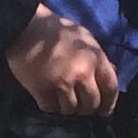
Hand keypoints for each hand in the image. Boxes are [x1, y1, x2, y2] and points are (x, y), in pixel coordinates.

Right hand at [7, 5, 122, 116]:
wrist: (25, 28)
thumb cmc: (57, 30)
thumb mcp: (86, 38)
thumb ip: (98, 57)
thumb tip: (111, 73)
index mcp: (95, 59)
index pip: (111, 89)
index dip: (109, 103)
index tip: (104, 109)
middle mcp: (82, 74)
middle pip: (92, 104)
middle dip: (88, 108)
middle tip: (81, 106)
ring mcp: (61, 84)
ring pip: (71, 110)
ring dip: (68, 108)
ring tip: (64, 102)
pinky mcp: (42, 91)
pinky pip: (51, 109)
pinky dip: (52, 107)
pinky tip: (50, 100)